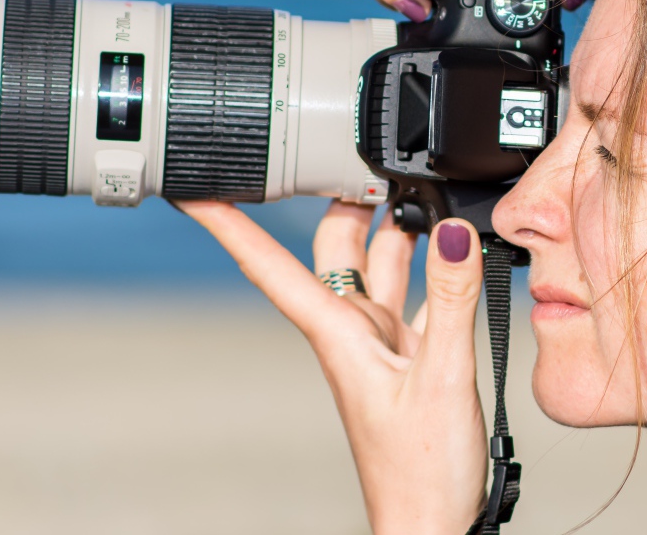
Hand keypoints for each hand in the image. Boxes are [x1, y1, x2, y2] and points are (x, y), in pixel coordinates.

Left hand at [178, 199, 489, 534]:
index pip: (268, 264)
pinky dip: (431, 264)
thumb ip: (451, 301)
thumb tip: (452, 233)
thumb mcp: (443, 378)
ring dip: (393, 225)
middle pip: (333, 245)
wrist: (430, 525)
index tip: (192, 184)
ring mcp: (379, 342)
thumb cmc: (420, 474)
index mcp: (337, 334)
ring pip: (376, 262)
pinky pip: (412, 291)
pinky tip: (454, 250)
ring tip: (418, 183)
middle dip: (341, 196)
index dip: (228, 222)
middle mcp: (351, 331)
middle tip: (360, 149)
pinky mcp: (408, 354)